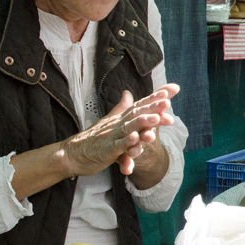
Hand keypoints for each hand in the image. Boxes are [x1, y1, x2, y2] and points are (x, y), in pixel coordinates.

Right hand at [64, 84, 178, 177]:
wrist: (72, 154)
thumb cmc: (93, 139)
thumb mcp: (111, 123)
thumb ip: (122, 108)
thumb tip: (128, 93)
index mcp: (121, 118)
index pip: (140, 104)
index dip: (156, 97)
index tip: (172, 90)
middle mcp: (118, 124)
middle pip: (137, 112)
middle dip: (153, 107)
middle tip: (168, 102)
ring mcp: (112, 136)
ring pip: (129, 127)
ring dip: (143, 122)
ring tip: (156, 118)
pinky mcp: (107, 150)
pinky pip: (118, 146)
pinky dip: (126, 142)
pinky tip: (135, 138)